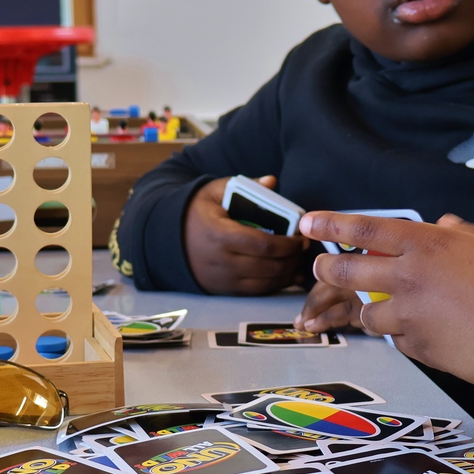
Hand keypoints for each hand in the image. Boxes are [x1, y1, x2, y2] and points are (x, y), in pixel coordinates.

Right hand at [185, 175, 307, 294]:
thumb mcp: (215, 191)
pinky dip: (275, 285)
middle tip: (304, 250)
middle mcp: (222, 261)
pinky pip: (255, 292)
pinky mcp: (223, 290)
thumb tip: (272, 181)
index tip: (302, 238)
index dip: (287, 244)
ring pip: (264, 283)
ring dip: (286, 274)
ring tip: (298, 262)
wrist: (168, 239)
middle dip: (292, 260)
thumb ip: (245, 185)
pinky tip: (287, 276)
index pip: (263, 244)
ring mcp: (222, 279)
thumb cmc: (197, 211)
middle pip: (268, 266)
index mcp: (220, 235)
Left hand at [299, 212, 473, 416]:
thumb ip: (463, 233)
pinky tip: (428, 330)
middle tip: (321, 266)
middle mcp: (411, 277)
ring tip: (392, 307)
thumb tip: (444, 224)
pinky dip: (402, 333)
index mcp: (429, 244)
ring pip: (367, 312)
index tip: (309, 222)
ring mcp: (409, 315)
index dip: (332, 224)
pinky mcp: (415, 347)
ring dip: (371, 308)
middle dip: (328, 267)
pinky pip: (395, 338)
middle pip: (348, 270)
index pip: (368, 228)